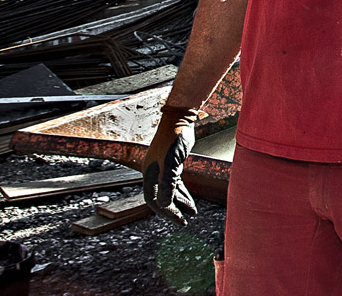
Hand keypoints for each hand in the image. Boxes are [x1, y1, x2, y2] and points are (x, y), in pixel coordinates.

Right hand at [139, 105, 198, 223]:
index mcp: (149, 173)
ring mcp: (162, 169)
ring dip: (180, 202)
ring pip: (170, 191)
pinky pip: (176, 184)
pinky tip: (191, 202)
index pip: (153, 199)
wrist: (180, 119)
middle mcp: (154, 172)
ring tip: (192, 213)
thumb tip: (165, 205)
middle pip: (161, 197)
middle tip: (183, 221)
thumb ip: (168, 183)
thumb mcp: (171, 163)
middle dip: (172, 210)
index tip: (178, 220)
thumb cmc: (174, 139)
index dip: (164, 211)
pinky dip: (183, 193)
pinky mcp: (172, 165)